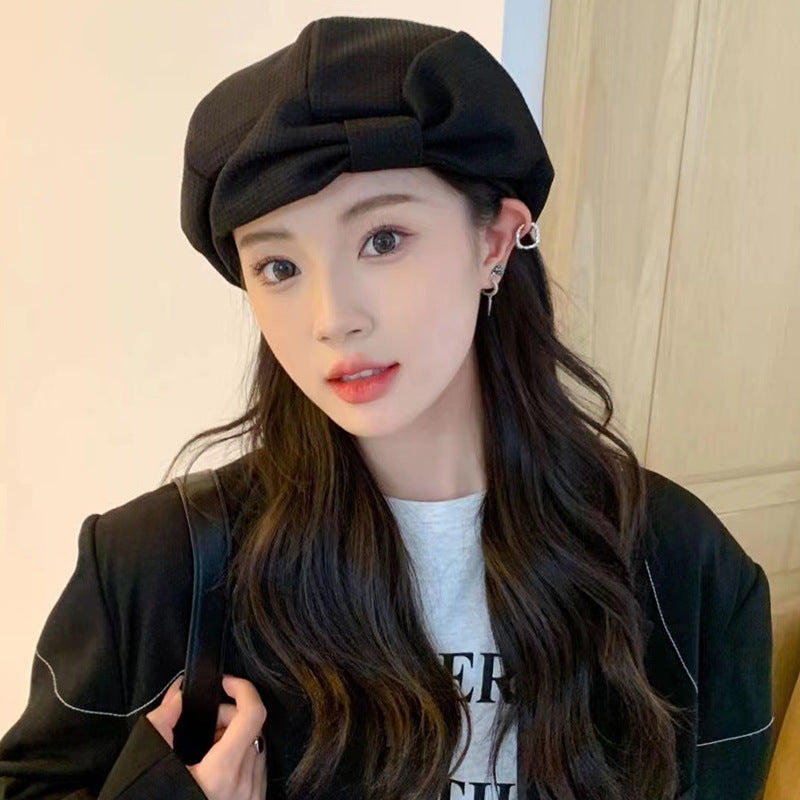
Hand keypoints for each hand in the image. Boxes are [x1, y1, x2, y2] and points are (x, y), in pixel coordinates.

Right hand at [146, 673, 267, 799]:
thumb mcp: (154, 767)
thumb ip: (161, 725)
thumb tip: (176, 696)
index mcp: (223, 772)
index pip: (253, 713)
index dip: (242, 688)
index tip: (224, 682)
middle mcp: (246, 784)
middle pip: (252, 726)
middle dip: (229, 714)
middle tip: (205, 722)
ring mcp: (254, 796)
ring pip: (257, 745)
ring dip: (236, 735)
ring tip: (208, 745)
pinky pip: (257, 766)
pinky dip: (242, 756)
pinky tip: (217, 766)